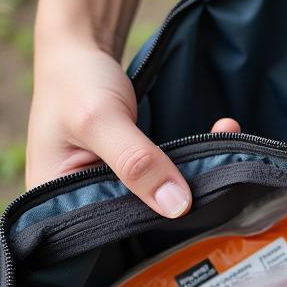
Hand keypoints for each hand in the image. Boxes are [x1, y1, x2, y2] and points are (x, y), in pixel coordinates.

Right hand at [27, 37, 239, 216]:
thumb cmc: (73, 81)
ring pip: (158, 201)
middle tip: (225, 186)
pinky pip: (167, 178)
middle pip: (137, 223)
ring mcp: (110, 189)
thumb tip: (179, 206)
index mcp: (55, 206)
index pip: (105, 238)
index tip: (195, 217)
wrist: (82, 48)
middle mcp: (82, 205)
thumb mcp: (100, 119)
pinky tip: (223, 135)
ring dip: (196, 180)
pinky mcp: (134, 173)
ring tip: (232, 157)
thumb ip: (137, 161)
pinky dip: (195, 161)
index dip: (148, 234)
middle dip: (180, 208)